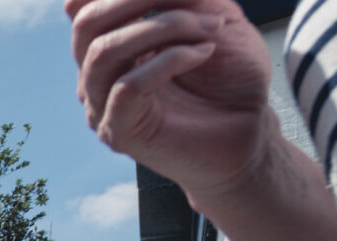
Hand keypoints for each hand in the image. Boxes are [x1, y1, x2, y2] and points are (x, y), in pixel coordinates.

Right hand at [68, 0, 274, 194]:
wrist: (250, 133)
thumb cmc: (232, 79)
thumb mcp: (215, 16)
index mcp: (114, 44)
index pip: (90, 5)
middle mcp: (99, 74)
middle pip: (86, 22)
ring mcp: (103, 105)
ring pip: (104, 51)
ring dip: (163, 27)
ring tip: (209, 28)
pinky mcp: (119, 131)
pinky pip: (128, 86)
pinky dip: (170, 60)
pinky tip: (203, 53)